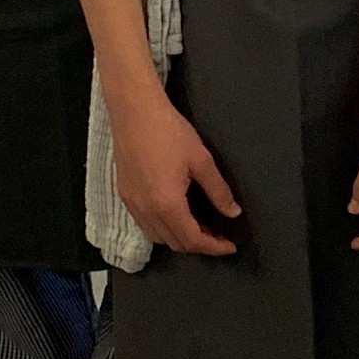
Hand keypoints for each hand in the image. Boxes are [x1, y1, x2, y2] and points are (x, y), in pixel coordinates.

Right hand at [113, 86, 240, 256]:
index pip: (193, 240)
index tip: (230, 246)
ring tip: (199, 226)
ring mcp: (132, 204)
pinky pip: (145, 224)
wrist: (134, 112)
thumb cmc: (169, 132)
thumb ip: (218, 191)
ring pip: (158, 237)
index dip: (214, 247)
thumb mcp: (201, 160)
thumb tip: (233, 212)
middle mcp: (146, 210)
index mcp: (167, 204)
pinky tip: (175, 215)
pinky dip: (163, 228)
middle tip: (218, 235)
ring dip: (180, 238)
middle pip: (175, 243)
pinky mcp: (124, 195)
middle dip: (199, 244)